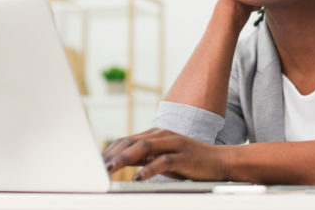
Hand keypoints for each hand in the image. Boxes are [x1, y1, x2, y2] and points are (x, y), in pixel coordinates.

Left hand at [101, 128, 228, 181]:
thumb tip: (122, 161)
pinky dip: (150, 168)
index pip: (127, 140)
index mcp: (156, 136)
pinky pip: (164, 161)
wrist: (220, 161)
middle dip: (111, 154)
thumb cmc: (190, 162)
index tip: (94, 162)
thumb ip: (145, 157)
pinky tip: (139, 177)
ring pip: (144, 147)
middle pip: (131, 141)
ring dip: (124, 158)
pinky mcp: (184, 156)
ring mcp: (173, 144)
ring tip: (109, 169)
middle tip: (95, 167)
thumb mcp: (164, 158)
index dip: (109, 150)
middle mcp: (162, 136)